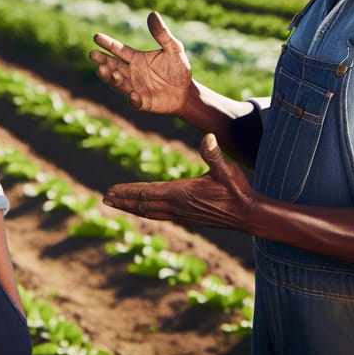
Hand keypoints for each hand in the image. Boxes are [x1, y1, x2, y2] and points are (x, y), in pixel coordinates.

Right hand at [89, 11, 191, 113]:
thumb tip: (152, 14)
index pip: (118, 50)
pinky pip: (133, 101)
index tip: (96, 37)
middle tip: (93, 55)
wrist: (186, 92)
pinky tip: (133, 95)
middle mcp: (131, 72)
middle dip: (102, 61)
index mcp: (136, 58)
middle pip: (112, 66)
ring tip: (109, 71)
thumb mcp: (173, 48)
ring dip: (111, 78)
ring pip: (117, 83)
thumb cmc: (178, 68)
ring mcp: (134, 88)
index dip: (107, 44)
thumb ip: (162, 34)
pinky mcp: (141, 102)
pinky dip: (132, 99)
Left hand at [103, 133, 253, 231]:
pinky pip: (160, 215)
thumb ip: (214, 154)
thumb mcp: (226, 169)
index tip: (111, 190)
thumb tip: (208, 137)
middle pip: (143, 205)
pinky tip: (143, 210)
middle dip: (124, 200)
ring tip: (116, 203)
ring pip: (150, 212)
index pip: (147, 193)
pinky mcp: (187, 217)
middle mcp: (178, 207)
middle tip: (105, 198)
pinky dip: (146, 211)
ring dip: (132, 207)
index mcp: (182, 194)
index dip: (128, 191)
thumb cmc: (237, 189)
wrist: (248, 214)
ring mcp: (182, 214)